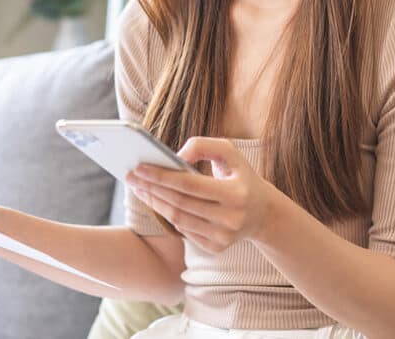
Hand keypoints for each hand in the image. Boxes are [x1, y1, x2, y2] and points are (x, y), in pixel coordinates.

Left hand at [125, 137, 278, 253]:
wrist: (263, 213)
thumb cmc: (241, 175)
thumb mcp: (229, 153)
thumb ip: (202, 145)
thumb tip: (173, 156)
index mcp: (236, 194)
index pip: (189, 184)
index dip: (161, 176)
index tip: (138, 167)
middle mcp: (231, 219)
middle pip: (179, 203)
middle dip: (151, 189)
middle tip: (131, 176)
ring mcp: (223, 237)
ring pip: (178, 219)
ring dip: (154, 202)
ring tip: (139, 187)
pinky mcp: (216, 248)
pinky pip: (184, 231)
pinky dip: (167, 215)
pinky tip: (156, 201)